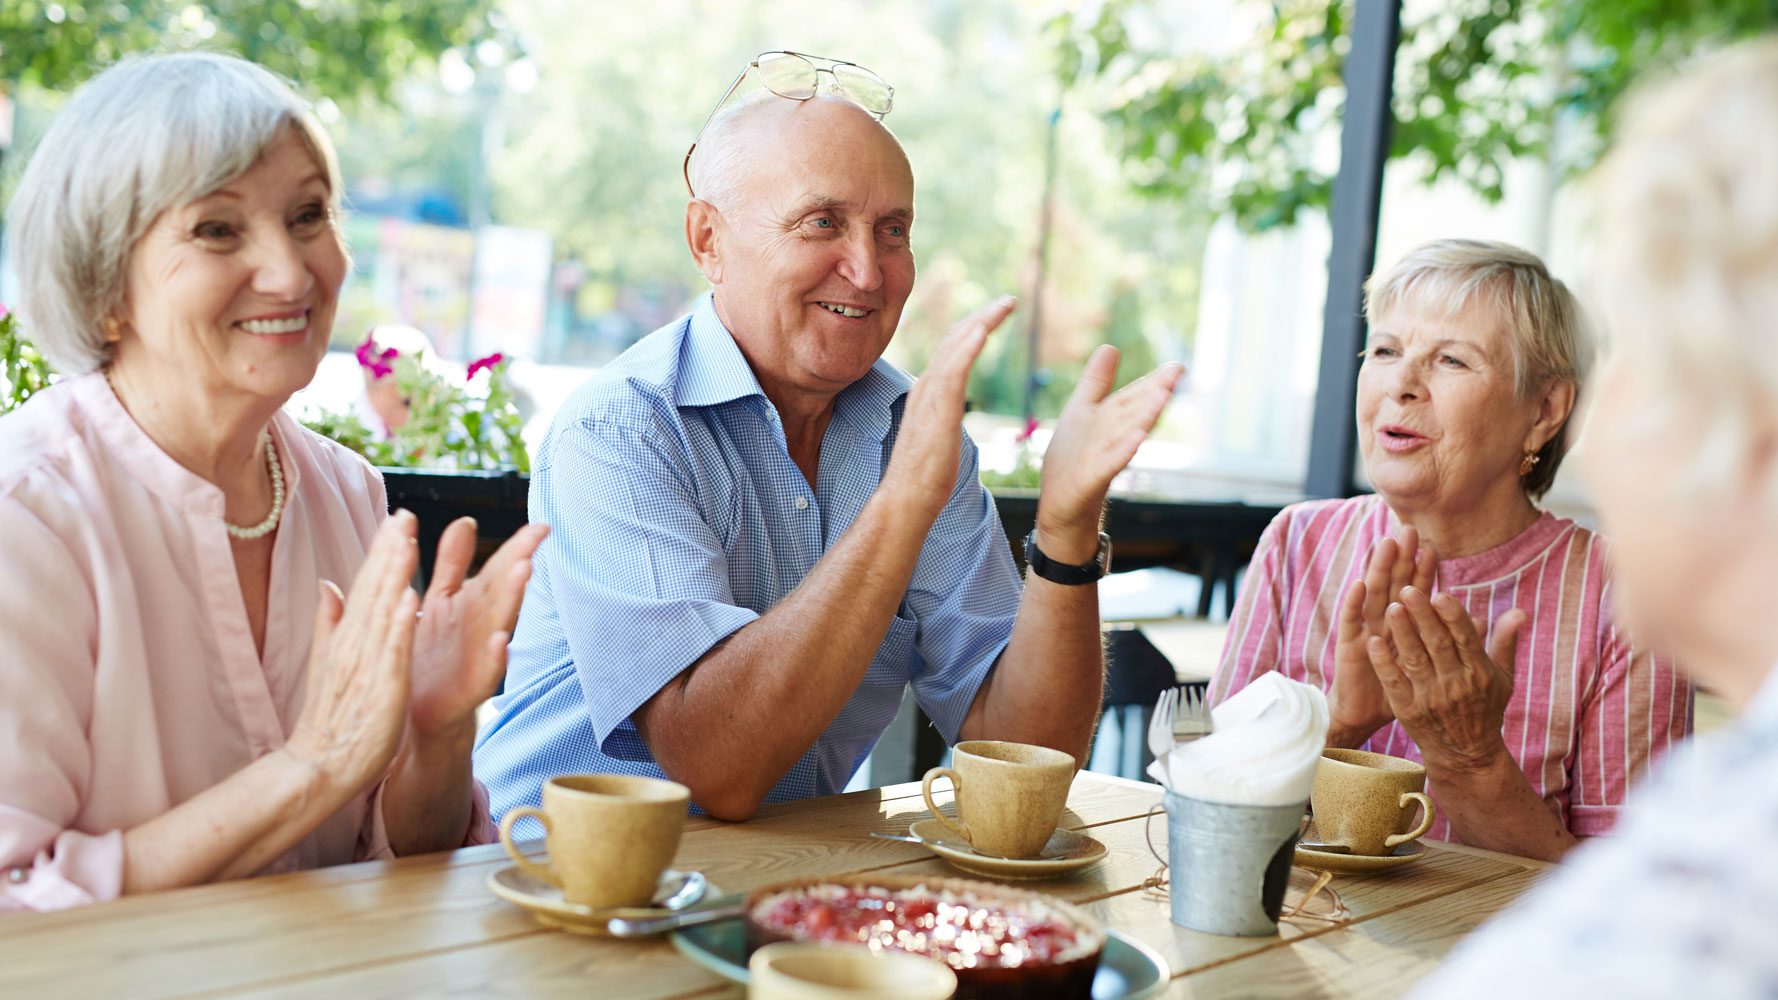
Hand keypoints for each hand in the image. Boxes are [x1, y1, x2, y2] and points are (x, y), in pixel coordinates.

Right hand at [285, 511, 421, 792]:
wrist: (317, 768)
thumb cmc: (331, 719)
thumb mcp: (329, 662)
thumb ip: (329, 621)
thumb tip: (327, 584)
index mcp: (348, 637)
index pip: (366, 585)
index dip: (382, 550)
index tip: (398, 517)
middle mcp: (354, 644)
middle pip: (373, 589)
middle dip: (389, 550)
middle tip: (404, 512)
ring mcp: (366, 665)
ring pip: (382, 612)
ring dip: (394, 575)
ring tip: (408, 539)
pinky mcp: (381, 689)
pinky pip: (391, 653)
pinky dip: (400, 626)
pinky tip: (412, 599)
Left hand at [409, 517, 548, 741]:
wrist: (414, 716)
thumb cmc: (430, 658)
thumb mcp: (440, 602)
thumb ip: (453, 563)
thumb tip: (466, 521)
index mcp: (472, 603)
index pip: (499, 568)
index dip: (518, 546)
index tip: (542, 526)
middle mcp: (480, 627)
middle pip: (503, 591)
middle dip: (519, 564)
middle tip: (536, 540)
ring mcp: (477, 657)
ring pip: (499, 623)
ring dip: (513, 599)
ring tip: (525, 571)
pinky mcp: (467, 690)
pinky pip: (485, 673)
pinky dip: (495, 657)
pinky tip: (501, 641)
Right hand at [882, 296, 1016, 519]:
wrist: (906, 501)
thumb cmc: (924, 477)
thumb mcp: (940, 435)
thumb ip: (944, 415)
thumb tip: (951, 413)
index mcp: (928, 392)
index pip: (952, 349)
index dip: (974, 328)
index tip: (996, 314)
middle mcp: (926, 387)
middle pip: (955, 339)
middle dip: (983, 316)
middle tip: (1009, 300)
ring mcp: (929, 398)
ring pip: (955, 347)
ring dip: (981, 322)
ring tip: (1005, 305)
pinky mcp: (937, 412)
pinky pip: (953, 372)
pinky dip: (967, 347)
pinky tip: (983, 330)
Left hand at [1034, 346, 1183, 560]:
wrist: (1060, 508)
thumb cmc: (1072, 461)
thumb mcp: (1081, 412)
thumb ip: (1096, 382)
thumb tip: (1110, 346)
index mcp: (1110, 422)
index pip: (1133, 398)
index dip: (1153, 382)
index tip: (1177, 366)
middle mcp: (1112, 439)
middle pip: (1135, 413)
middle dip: (1154, 394)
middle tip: (1178, 374)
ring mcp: (1103, 460)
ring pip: (1127, 435)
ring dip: (1145, 416)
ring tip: (1162, 396)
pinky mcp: (1091, 480)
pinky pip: (1109, 464)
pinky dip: (1123, 451)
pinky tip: (1137, 438)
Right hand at [1328, 527, 1436, 745]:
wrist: (1367, 714)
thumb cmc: (1402, 689)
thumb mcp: (1431, 663)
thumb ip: (1452, 638)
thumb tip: (1479, 617)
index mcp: (1404, 625)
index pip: (1416, 592)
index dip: (1423, 572)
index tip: (1433, 549)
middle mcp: (1383, 622)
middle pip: (1394, 585)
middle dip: (1401, 559)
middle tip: (1409, 532)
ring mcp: (1365, 631)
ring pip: (1373, 595)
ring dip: (1378, 570)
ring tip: (1386, 545)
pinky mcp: (1349, 646)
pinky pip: (1351, 622)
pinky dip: (1354, 602)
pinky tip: (1359, 584)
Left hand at [1368, 586, 1523, 772]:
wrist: (1466, 754)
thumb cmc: (1485, 708)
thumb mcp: (1503, 678)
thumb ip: (1505, 642)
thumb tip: (1519, 611)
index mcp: (1479, 672)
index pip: (1465, 639)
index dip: (1452, 616)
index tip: (1440, 594)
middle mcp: (1456, 684)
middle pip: (1437, 644)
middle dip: (1423, 616)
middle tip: (1407, 590)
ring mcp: (1430, 698)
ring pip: (1415, 659)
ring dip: (1403, 633)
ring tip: (1391, 607)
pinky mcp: (1408, 710)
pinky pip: (1394, 682)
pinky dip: (1384, 663)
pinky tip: (1374, 642)